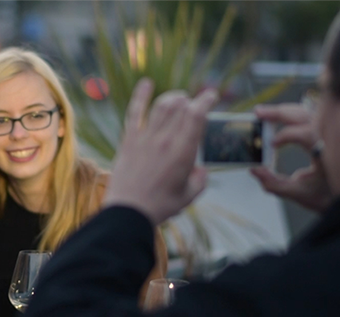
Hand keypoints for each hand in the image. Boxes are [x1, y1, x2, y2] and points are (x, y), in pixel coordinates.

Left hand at [104, 78, 218, 224]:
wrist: (128, 211)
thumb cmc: (160, 206)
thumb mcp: (189, 196)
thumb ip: (200, 180)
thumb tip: (200, 170)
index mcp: (183, 151)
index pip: (197, 115)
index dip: (206, 100)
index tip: (211, 96)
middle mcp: (165, 139)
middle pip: (180, 106)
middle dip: (191, 100)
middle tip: (194, 104)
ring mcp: (145, 138)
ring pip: (161, 105)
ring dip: (173, 97)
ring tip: (179, 98)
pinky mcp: (129, 140)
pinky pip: (135, 112)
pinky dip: (141, 95)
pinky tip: (146, 83)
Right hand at [251, 104, 331, 211]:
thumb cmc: (326, 195)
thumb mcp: (298, 192)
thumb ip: (273, 184)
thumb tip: (254, 170)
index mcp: (327, 153)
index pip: (305, 133)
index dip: (286, 136)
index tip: (271, 144)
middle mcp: (330, 137)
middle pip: (304, 115)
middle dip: (279, 113)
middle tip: (258, 113)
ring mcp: (329, 132)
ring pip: (306, 111)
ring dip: (284, 111)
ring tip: (263, 113)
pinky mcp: (327, 130)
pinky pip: (308, 115)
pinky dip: (292, 114)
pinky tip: (278, 117)